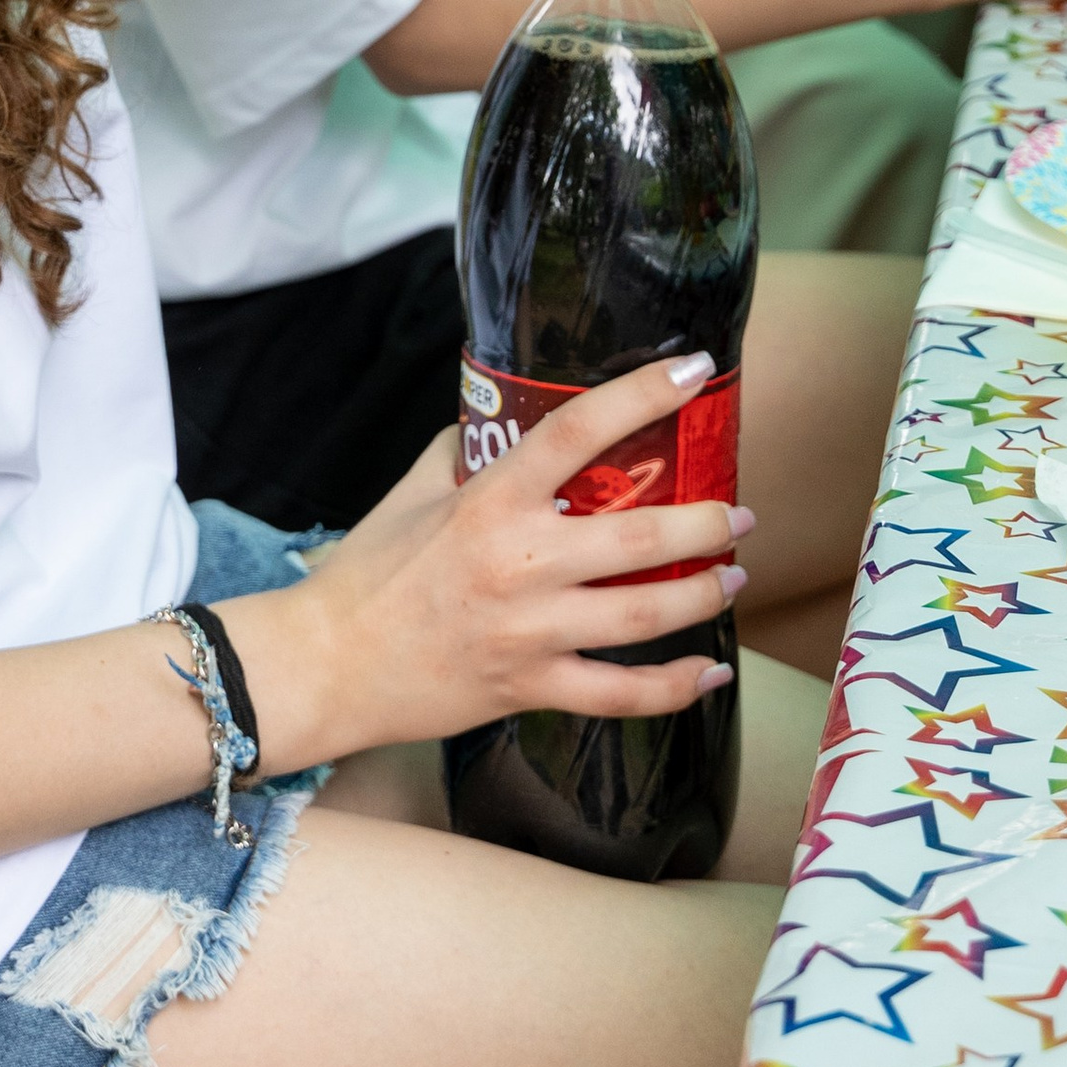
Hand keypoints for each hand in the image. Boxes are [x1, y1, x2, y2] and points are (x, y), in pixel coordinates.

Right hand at [234, 358, 744, 762]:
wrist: (327, 664)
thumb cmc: (367, 571)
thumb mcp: (412, 489)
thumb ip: (464, 450)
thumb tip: (503, 418)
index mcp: (488, 502)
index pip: (576, 431)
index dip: (640, 395)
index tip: (694, 372)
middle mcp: (518, 564)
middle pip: (639, 540)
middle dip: (706, 524)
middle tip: (739, 514)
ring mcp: (528, 633)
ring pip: (644, 617)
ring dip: (704, 595)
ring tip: (734, 577)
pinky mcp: (529, 689)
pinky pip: (620, 695)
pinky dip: (675, 687)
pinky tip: (710, 671)